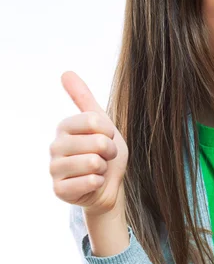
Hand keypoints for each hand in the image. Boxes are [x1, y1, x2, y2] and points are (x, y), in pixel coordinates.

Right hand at [49, 71, 128, 215]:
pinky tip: (93, 183)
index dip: (109, 132)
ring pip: (93, 163)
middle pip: (96, 142)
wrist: (109, 186)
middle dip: (109, 152)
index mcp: (64, 126)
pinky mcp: (59, 190)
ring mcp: (55, 169)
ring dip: (103, 168)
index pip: (94, 120)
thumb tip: (66, 72)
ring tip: (97, 170)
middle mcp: (55, 146)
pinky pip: (90, 182)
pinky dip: (99, 183)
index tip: (107, 138)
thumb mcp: (101, 123)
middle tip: (104, 157)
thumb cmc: (105, 154)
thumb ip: (84, 99)